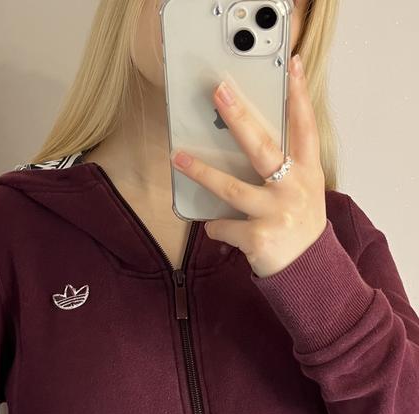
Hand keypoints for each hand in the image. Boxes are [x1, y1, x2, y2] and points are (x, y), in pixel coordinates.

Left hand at [170, 53, 327, 277]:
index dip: (299, 96)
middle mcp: (294, 189)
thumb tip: (242, 142)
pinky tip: (217, 229)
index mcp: (309, 173)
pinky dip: (215, 228)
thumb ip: (285, 170)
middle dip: (239, 117)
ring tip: (178, 159)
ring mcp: (277, 213)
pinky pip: (223, 226)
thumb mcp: (303, 194)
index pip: (305, 127)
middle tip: (220, 92)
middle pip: (263, 147)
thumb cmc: (298, 228)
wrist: (309, 273)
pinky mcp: (259, 237)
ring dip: (201, 172)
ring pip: (231, 188)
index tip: (291, 66)